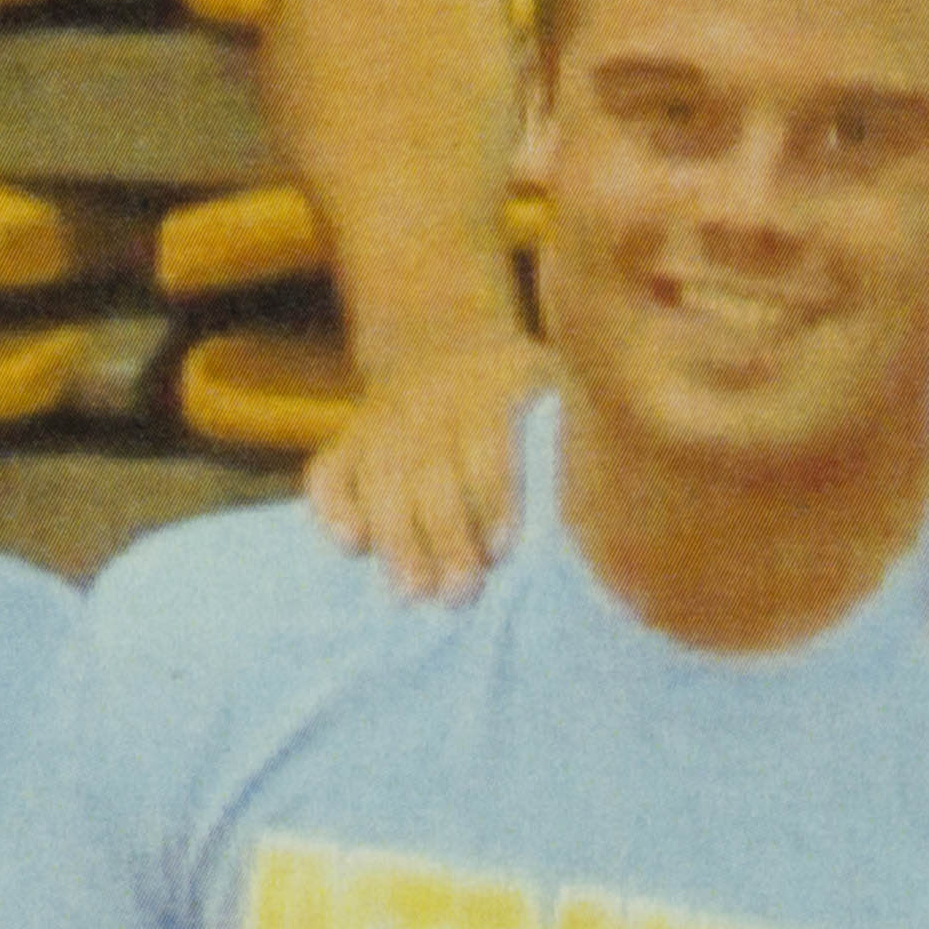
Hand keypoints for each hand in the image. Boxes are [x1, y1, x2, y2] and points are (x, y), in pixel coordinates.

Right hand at [303, 322, 546, 601]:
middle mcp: (431, 401)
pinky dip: (332, 508)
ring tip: (412, 593)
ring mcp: (382, 419)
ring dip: (395, 537)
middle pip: (431, 473)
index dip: (492, 497)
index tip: (502, 550)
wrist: (437, 334)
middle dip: (445, 535)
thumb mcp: (553, 382)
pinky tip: (351, 546)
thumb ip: (569, 433)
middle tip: (459, 594)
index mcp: (491, 387)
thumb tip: (600, 509)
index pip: (486, 443)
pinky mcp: (346, 438)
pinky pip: (328, 472)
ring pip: (381, 478)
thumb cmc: (519, 389)